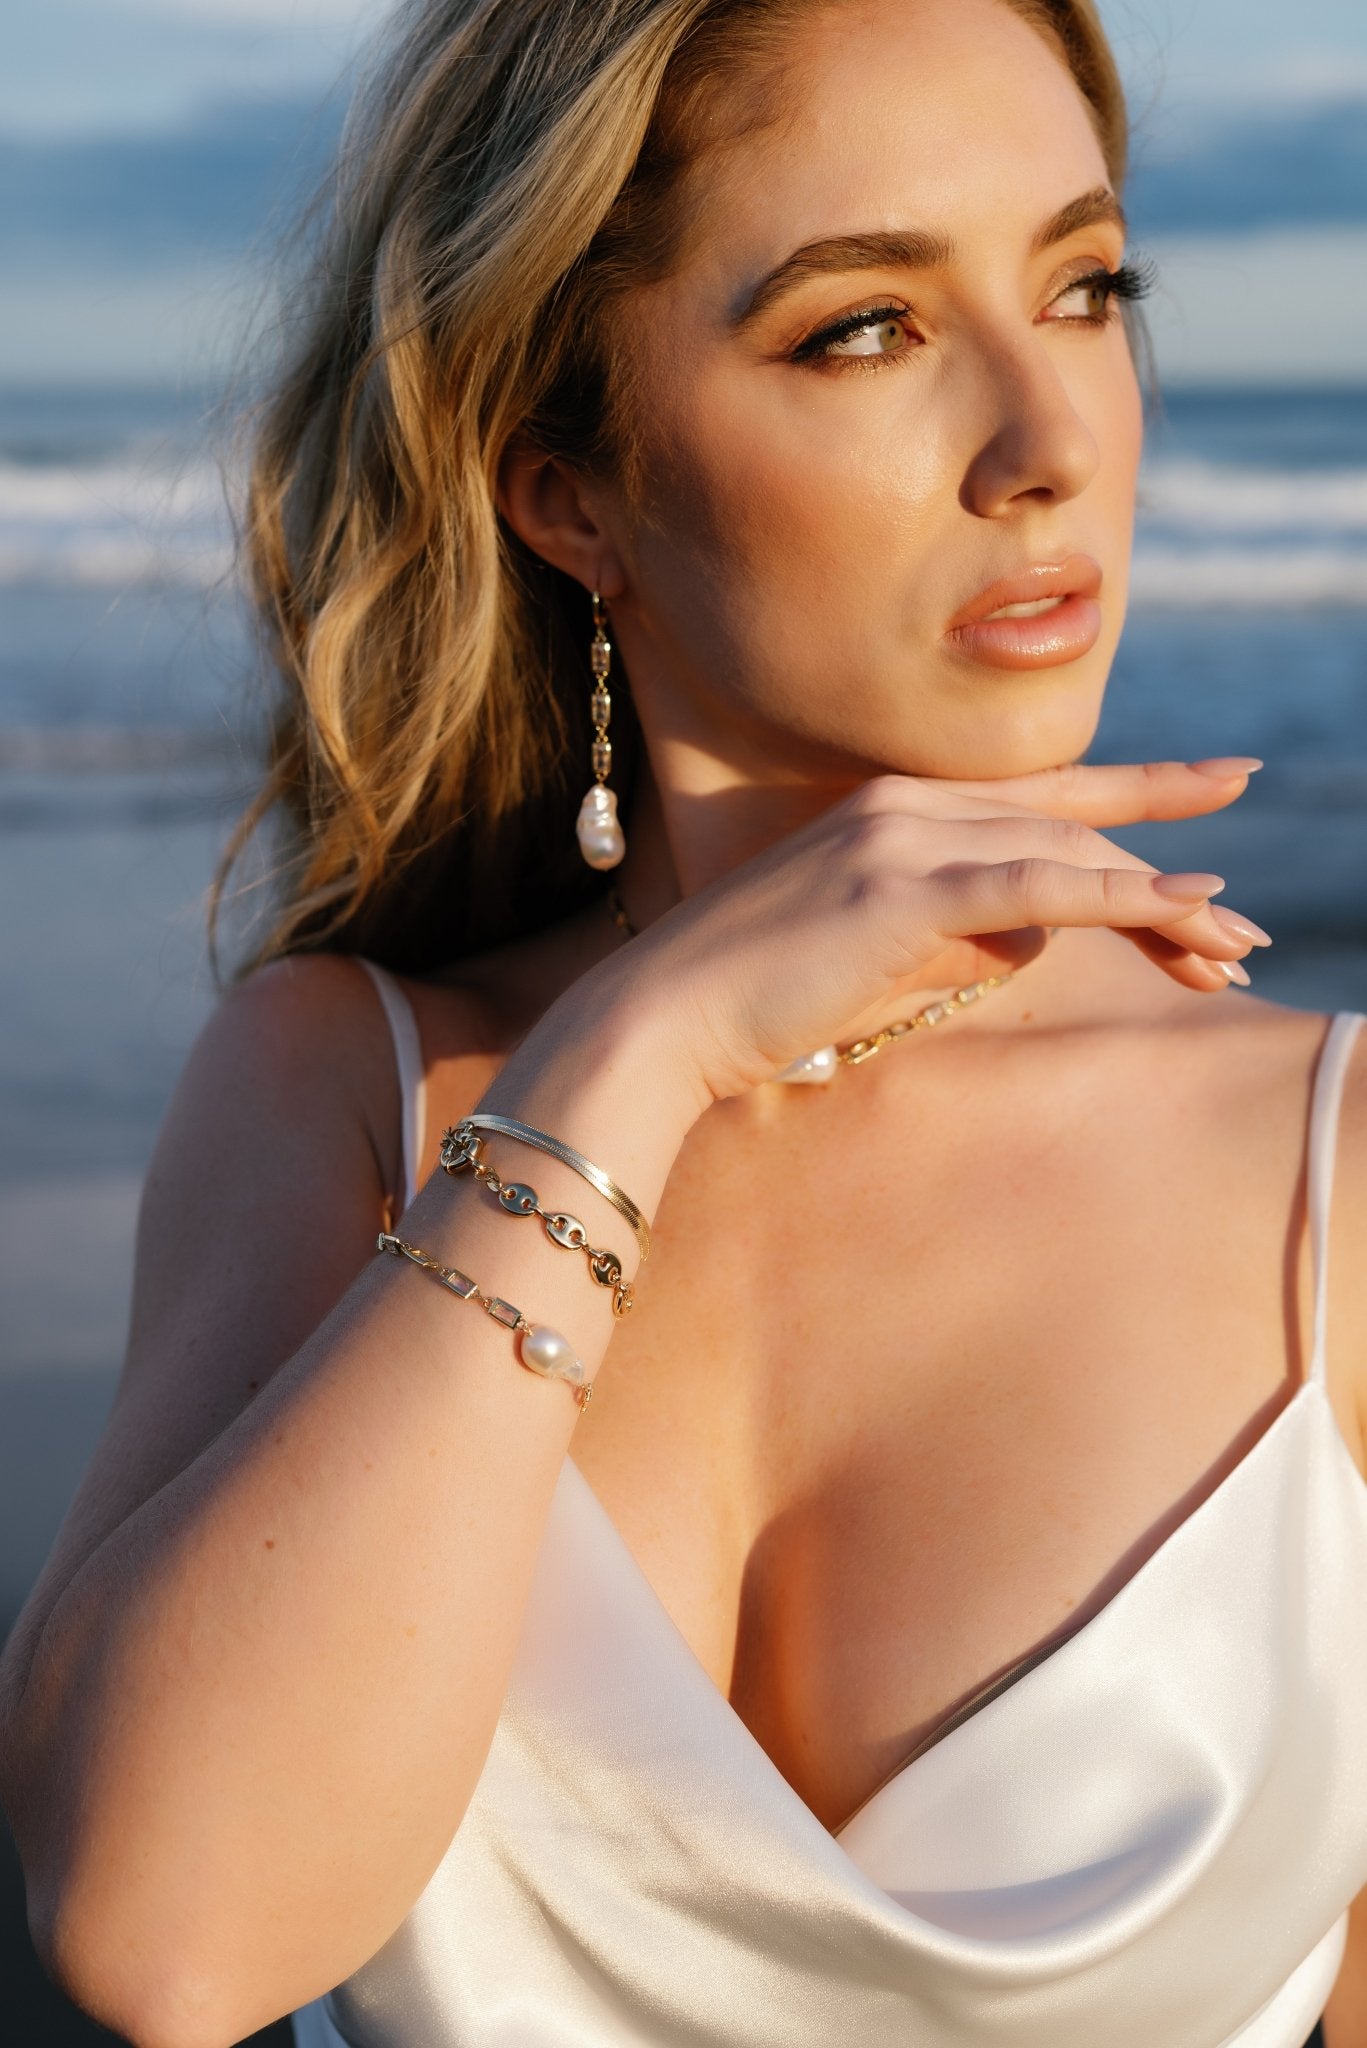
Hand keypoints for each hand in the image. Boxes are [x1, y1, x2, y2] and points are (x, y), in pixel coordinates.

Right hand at [608, 757, 1267, 1106]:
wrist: (666, 1015)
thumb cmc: (767, 1001)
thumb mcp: (883, 957)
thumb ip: (962, 930)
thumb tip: (1045, 929)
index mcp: (899, 810)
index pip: (1039, 801)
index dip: (1134, 794)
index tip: (1216, 785)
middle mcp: (907, 802)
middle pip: (1068, 824)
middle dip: (1165, 862)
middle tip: (1246, 901)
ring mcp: (902, 835)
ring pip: (1064, 853)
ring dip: (1162, 902)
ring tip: (1237, 946)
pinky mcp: (901, 886)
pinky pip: (1035, 885)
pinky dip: (1116, 897)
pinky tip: (1185, 909)